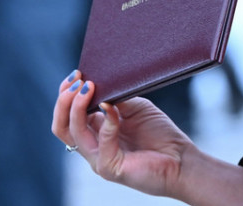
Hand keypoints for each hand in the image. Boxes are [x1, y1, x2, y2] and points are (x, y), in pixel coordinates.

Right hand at [52, 72, 194, 198]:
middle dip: (64, 101)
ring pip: (73, 134)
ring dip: (77, 107)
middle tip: (77, 80)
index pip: (68, 116)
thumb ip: (115, 98)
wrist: (181, 159)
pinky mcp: (110, 167)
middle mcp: (92, 147)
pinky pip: (101, 143)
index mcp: (95, 133)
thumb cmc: (160, 134)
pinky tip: (112, 108)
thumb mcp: (135, 108)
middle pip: (61, 126)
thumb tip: (98, 84)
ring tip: (87, 87)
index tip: (77, 73)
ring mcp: (98, 159)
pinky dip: (106, 122)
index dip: (67, 95)